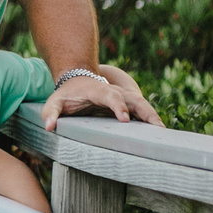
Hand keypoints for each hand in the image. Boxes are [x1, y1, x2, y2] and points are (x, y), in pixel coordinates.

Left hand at [41, 66, 159, 127]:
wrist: (77, 79)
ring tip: (163, 132)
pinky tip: (159, 133)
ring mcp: (123, 97)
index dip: (118, 106)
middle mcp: (114, 92)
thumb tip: (49, 127)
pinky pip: (142, 111)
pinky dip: (151, 119)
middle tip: (157, 128)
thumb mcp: (55, 101)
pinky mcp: (127, 104)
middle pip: (134, 99)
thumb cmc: (66, 94)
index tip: (125, 119)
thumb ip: (50, 112)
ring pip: (142, 104)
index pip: (111, 96)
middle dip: (145, 112)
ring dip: (153, 116)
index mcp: (98, 91)